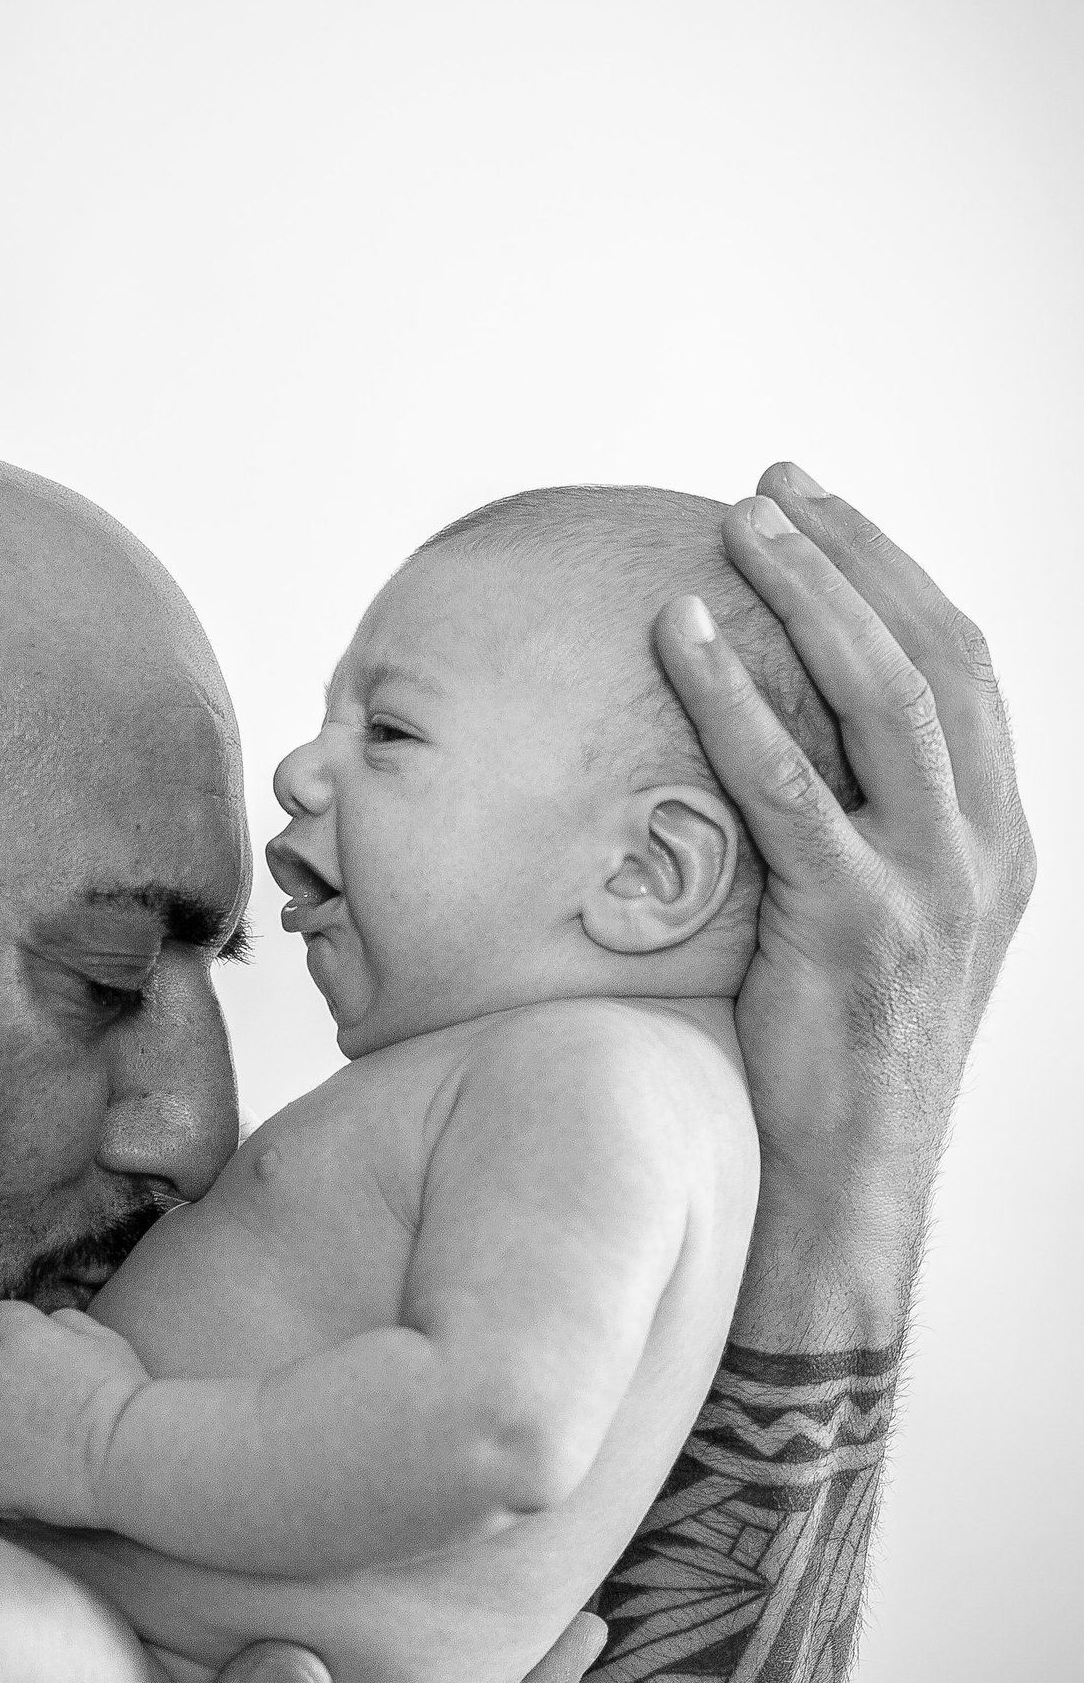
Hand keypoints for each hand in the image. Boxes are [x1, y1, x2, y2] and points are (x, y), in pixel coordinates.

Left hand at [0, 1299, 148, 1523]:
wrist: (129, 1454)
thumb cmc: (128, 1398)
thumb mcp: (107, 1342)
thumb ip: (71, 1324)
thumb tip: (52, 1320)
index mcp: (22, 1338)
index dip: (6, 1337)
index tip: (25, 1357)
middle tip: (10, 1406)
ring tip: (15, 1455)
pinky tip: (18, 1491)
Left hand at [656, 462, 1034, 1334]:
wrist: (841, 1196)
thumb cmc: (833, 1069)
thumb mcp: (876, 936)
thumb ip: (855, 842)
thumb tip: (764, 752)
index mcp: (1000, 842)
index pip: (965, 667)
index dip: (895, 576)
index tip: (824, 514)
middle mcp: (986, 850)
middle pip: (937, 654)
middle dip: (857, 554)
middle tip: (773, 486)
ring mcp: (933, 887)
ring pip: (886, 694)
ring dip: (810, 592)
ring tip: (738, 524)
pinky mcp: (859, 928)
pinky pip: (788, 781)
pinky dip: (736, 693)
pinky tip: (683, 632)